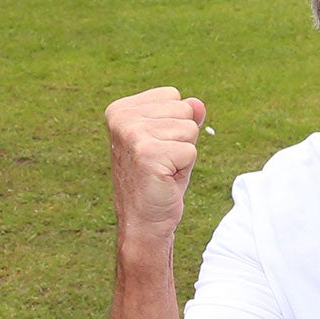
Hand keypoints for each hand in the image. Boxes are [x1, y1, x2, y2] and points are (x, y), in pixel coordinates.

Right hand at [105, 87, 206, 248]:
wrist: (143, 221)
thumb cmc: (159, 178)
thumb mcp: (173, 139)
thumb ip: (185, 116)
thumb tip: (198, 103)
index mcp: (121, 109)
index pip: (173, 96)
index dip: (175, 125)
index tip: (157, 148)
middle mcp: (122, 117)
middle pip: (184, 110)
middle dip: (182, 139)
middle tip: (163, 162)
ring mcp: (132, 134)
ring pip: (190, 129)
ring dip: (183, 153)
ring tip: (164, 170)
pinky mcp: (147, 154)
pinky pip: (191, 150)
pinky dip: (185, 168)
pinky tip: (164, 179)